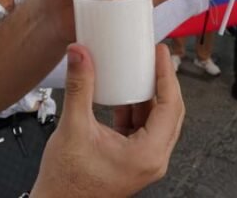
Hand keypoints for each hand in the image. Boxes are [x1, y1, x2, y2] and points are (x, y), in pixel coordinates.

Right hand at [32, 44, 182, 197]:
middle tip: (154, 57)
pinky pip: (143, 128)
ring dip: (149, 95)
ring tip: (139, 70)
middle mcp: (152, 160)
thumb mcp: (73, 127)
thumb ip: (79, 87)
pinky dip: (137, 108)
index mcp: (147, 154)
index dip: (167, 75)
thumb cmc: (67, 182)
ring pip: (157, 120)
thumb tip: (80, 56)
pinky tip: (124, 93)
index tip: (160, 54)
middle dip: (162, 82)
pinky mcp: (132, 160)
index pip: (170, 106)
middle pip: (170, 112)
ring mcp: (144, 161)